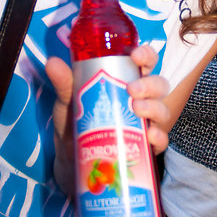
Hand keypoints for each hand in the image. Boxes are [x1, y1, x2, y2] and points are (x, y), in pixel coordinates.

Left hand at [46, 46, 170, 195]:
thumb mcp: (68, 101)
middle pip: (159, 85)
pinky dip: (158, 137)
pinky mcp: (146, 147)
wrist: (71, 161)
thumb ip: (64, 83)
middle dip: (150, 84)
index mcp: (127, 81)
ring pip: (163, 110)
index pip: (145, 62)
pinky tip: (149, 136)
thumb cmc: (75, 122)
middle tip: (131, 89)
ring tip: (137, 109)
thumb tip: (52, 62)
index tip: (135, 55)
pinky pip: (161, 140)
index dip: (146, 55)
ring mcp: (146, 123)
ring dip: (154, 107)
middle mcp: (141, 99)